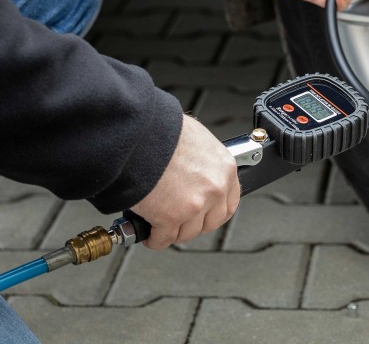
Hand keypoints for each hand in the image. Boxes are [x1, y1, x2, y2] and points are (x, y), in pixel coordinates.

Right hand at [130, 114, 239, 248]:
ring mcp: (195, 204)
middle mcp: (215, 187)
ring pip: (187, 232)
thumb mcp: (196, 139)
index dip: (213, 212)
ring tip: (160, 225)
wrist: (139, 134)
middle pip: (210, 222)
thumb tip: (194, 170)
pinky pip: (163, 238)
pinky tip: (148, 231)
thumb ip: (202, 160)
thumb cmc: (163, 130)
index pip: (229, 202)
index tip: (203, 214)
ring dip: (172, 231)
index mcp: (224, 167)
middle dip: (193, 225)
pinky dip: (154, 238)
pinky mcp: (170, 217)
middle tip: (179, 221)